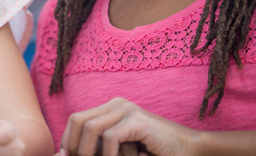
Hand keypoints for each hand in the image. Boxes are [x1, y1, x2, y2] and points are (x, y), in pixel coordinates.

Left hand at [60, 98, 192, 155]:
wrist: (190, 150)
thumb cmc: (154, 153)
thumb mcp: (120, 151)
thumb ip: (98, 149)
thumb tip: (65, 154)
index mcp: (110, 109)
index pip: (76, 119)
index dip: (68, 140)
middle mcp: (116, 104)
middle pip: (78, 120)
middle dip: (74, 145)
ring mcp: (127, 110)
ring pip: (91, 128)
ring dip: (88, 151)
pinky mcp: (138, 120)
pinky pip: (111, 137)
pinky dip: (108, 154)